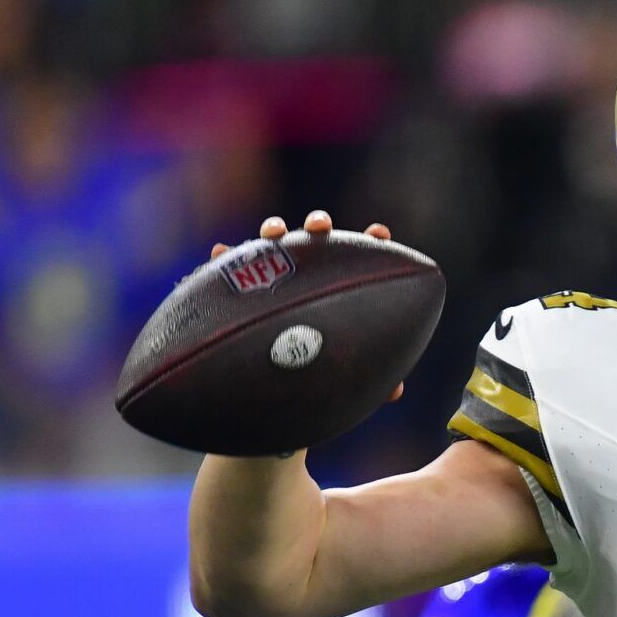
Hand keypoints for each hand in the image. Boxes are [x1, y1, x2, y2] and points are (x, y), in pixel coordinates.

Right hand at [209, 211, 405, 403]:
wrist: (272, 386)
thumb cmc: (321, 374)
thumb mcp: (346, 377)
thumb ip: (373, 380)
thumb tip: (396, 392)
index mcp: (341, 286)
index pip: (362, 255)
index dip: (373, 242)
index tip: (379, 235)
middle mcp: (309, 273)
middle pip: (317, 239)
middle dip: (319, 224)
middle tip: (320, 227)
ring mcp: (275, 274)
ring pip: (274, 242)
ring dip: (274, 229)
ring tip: (273, 232)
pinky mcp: (241, 283)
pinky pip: (228, 265)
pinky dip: (224, 255)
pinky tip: (220, 251)